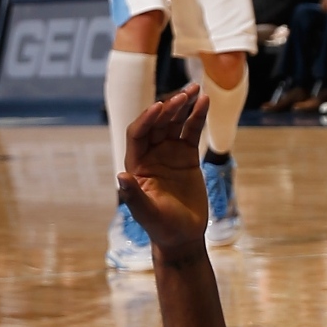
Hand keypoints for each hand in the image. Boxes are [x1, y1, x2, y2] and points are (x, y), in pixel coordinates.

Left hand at [117, 85, 212, 264]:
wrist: (184, 236)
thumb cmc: (162, 227)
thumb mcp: (148, 213)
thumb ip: (134, 195)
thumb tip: (121, 175)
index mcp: (137, 165)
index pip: (138, 134)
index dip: (147, 119)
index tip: (160, 107)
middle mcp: (151, 155)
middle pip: (157, 123)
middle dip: (169, 107)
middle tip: (185, 95)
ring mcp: (169, 153)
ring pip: (175, 122)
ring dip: (184, 105)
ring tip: (197, 90)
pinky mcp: (187, 156)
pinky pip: (192, 131)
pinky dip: (198, 116)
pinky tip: (205, 102)